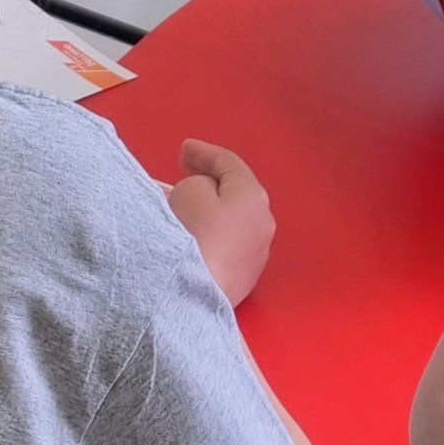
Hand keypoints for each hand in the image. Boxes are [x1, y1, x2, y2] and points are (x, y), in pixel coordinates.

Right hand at [167, 139, 273, 305]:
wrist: (191, 295)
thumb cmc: (192, 239)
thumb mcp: (189, 192)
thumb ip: (199, 183)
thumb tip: (203, 196)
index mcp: (254, 197)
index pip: (228, 164)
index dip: (203, 152)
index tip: (184, 149)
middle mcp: (262, 224)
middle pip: (233, 193)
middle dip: (208, 181)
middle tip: (184, 172)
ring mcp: (255, 255)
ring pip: (229, 220)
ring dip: (208, 210)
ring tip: (181, 206)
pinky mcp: (241, 279)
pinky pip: (224, 244)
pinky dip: (208, 233)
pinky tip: (188, 236)